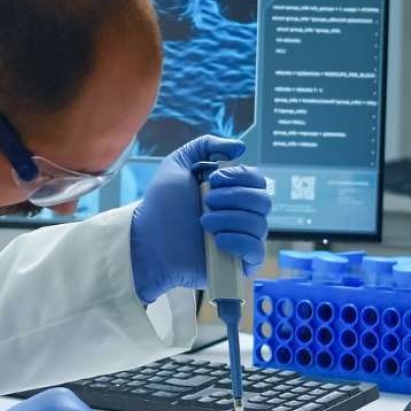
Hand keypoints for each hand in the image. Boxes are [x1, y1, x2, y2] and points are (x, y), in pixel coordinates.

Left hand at [130, 135, 271, 303]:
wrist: (147, 240)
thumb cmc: (161, 205)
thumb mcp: (177, 164)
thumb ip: (205, 146)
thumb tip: (240, 147)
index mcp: (231, 192)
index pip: (257, 179)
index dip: (240, 176)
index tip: (214, 179)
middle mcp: (240, 214)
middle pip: (263, 201)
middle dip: (234, 197)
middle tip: (206, 201)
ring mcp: (241, 239)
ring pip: (259, 224)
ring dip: (230, 219)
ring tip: (203, 222)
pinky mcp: (238, 263)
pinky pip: (256, 251)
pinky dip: (239, 241)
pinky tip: (218, 241)